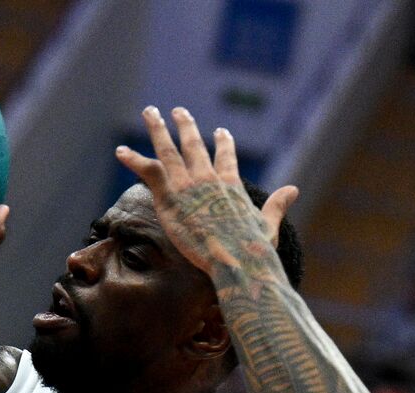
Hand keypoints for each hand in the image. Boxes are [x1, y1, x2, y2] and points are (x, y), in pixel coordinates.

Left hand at [115, 107, 297, 278]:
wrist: (234, 258)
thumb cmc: (252, 250)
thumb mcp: (268, 224)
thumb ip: (277, 205)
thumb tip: (294, 190)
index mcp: (231, 185)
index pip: (225, 158)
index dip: (223, 143)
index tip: (220, 131)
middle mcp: (208, 178)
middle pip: (194, 146)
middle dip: (186, 127)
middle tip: (179, 111)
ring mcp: (187, 184)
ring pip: (169, 150)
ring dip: (158, 130)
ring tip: (151, 112)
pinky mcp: (169, 195)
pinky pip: (147, 171)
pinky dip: (133, 160)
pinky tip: (119, 151)